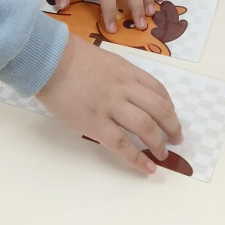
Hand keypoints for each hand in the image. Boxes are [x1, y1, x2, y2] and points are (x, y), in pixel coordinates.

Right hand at [36, 34, 182, 174]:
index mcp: (127, 72)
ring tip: (163, 154)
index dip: (169, 106)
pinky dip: (137, 159)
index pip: (158, 90)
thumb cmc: (70, 56)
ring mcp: (111, 106)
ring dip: (158, 143)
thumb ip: (117, 75)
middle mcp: (125, 88)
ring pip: (145, 127)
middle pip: (159, 109)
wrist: (48, 59)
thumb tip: (125, 91)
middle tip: (176, 138)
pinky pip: (122, 145)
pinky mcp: (95, 123)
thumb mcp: (104, 59)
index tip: (170, 116)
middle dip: (172, 126)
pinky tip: (147, 168)